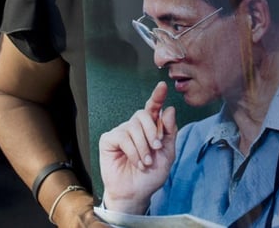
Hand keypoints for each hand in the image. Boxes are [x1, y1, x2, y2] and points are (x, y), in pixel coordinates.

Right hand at [99, 81, 177, 213]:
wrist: (136, 193)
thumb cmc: (151, 175)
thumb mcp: (167, 154)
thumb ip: (169, 132)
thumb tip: (169, 109)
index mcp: (150, 128)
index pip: (153, 108)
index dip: (157, 96)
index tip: (163, 86)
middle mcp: (135, 127)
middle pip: (143, 114)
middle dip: (152, 131)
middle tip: (156, 148)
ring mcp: (121, 132)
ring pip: (133, 126)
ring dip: (143, 147)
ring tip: (145, 162)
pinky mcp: (109, 139)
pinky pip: (122, 136)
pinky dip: (132, 151)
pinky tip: (136, 162)